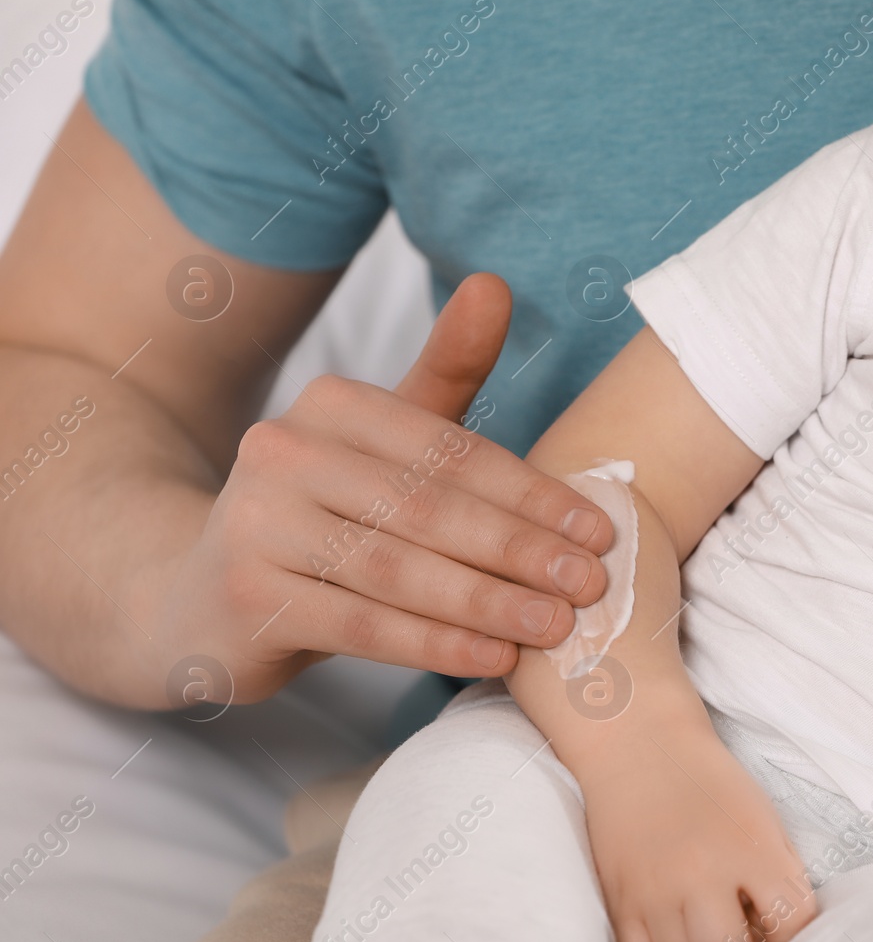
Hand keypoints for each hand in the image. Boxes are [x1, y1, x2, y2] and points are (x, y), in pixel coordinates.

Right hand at [154, 274, 614, 701]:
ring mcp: (257, 525)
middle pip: (429, 508)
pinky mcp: (247, 598)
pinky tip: (493, 658)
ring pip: (400, 571)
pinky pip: (362, 626)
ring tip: (555, 627)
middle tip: (590, 584)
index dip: (532, 494)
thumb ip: (446, 369)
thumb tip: (495, 282)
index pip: (451, 451)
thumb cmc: (327, 512)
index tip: (600, 531)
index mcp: (330, 404)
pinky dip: (436, 644)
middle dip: (521, 550)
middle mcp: (283, 452)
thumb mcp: (386, 440)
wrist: (203, 594)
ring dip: (489, 602)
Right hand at [580, 721, 817, 941]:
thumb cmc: (709, 781)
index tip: (780, 937)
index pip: (790, 925)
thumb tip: (781, 939)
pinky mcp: (621, 903)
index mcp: (752, 848)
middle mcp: (703, 874)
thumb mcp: (762, 817)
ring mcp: (656, 892)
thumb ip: (779, 874)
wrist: (639, 745)